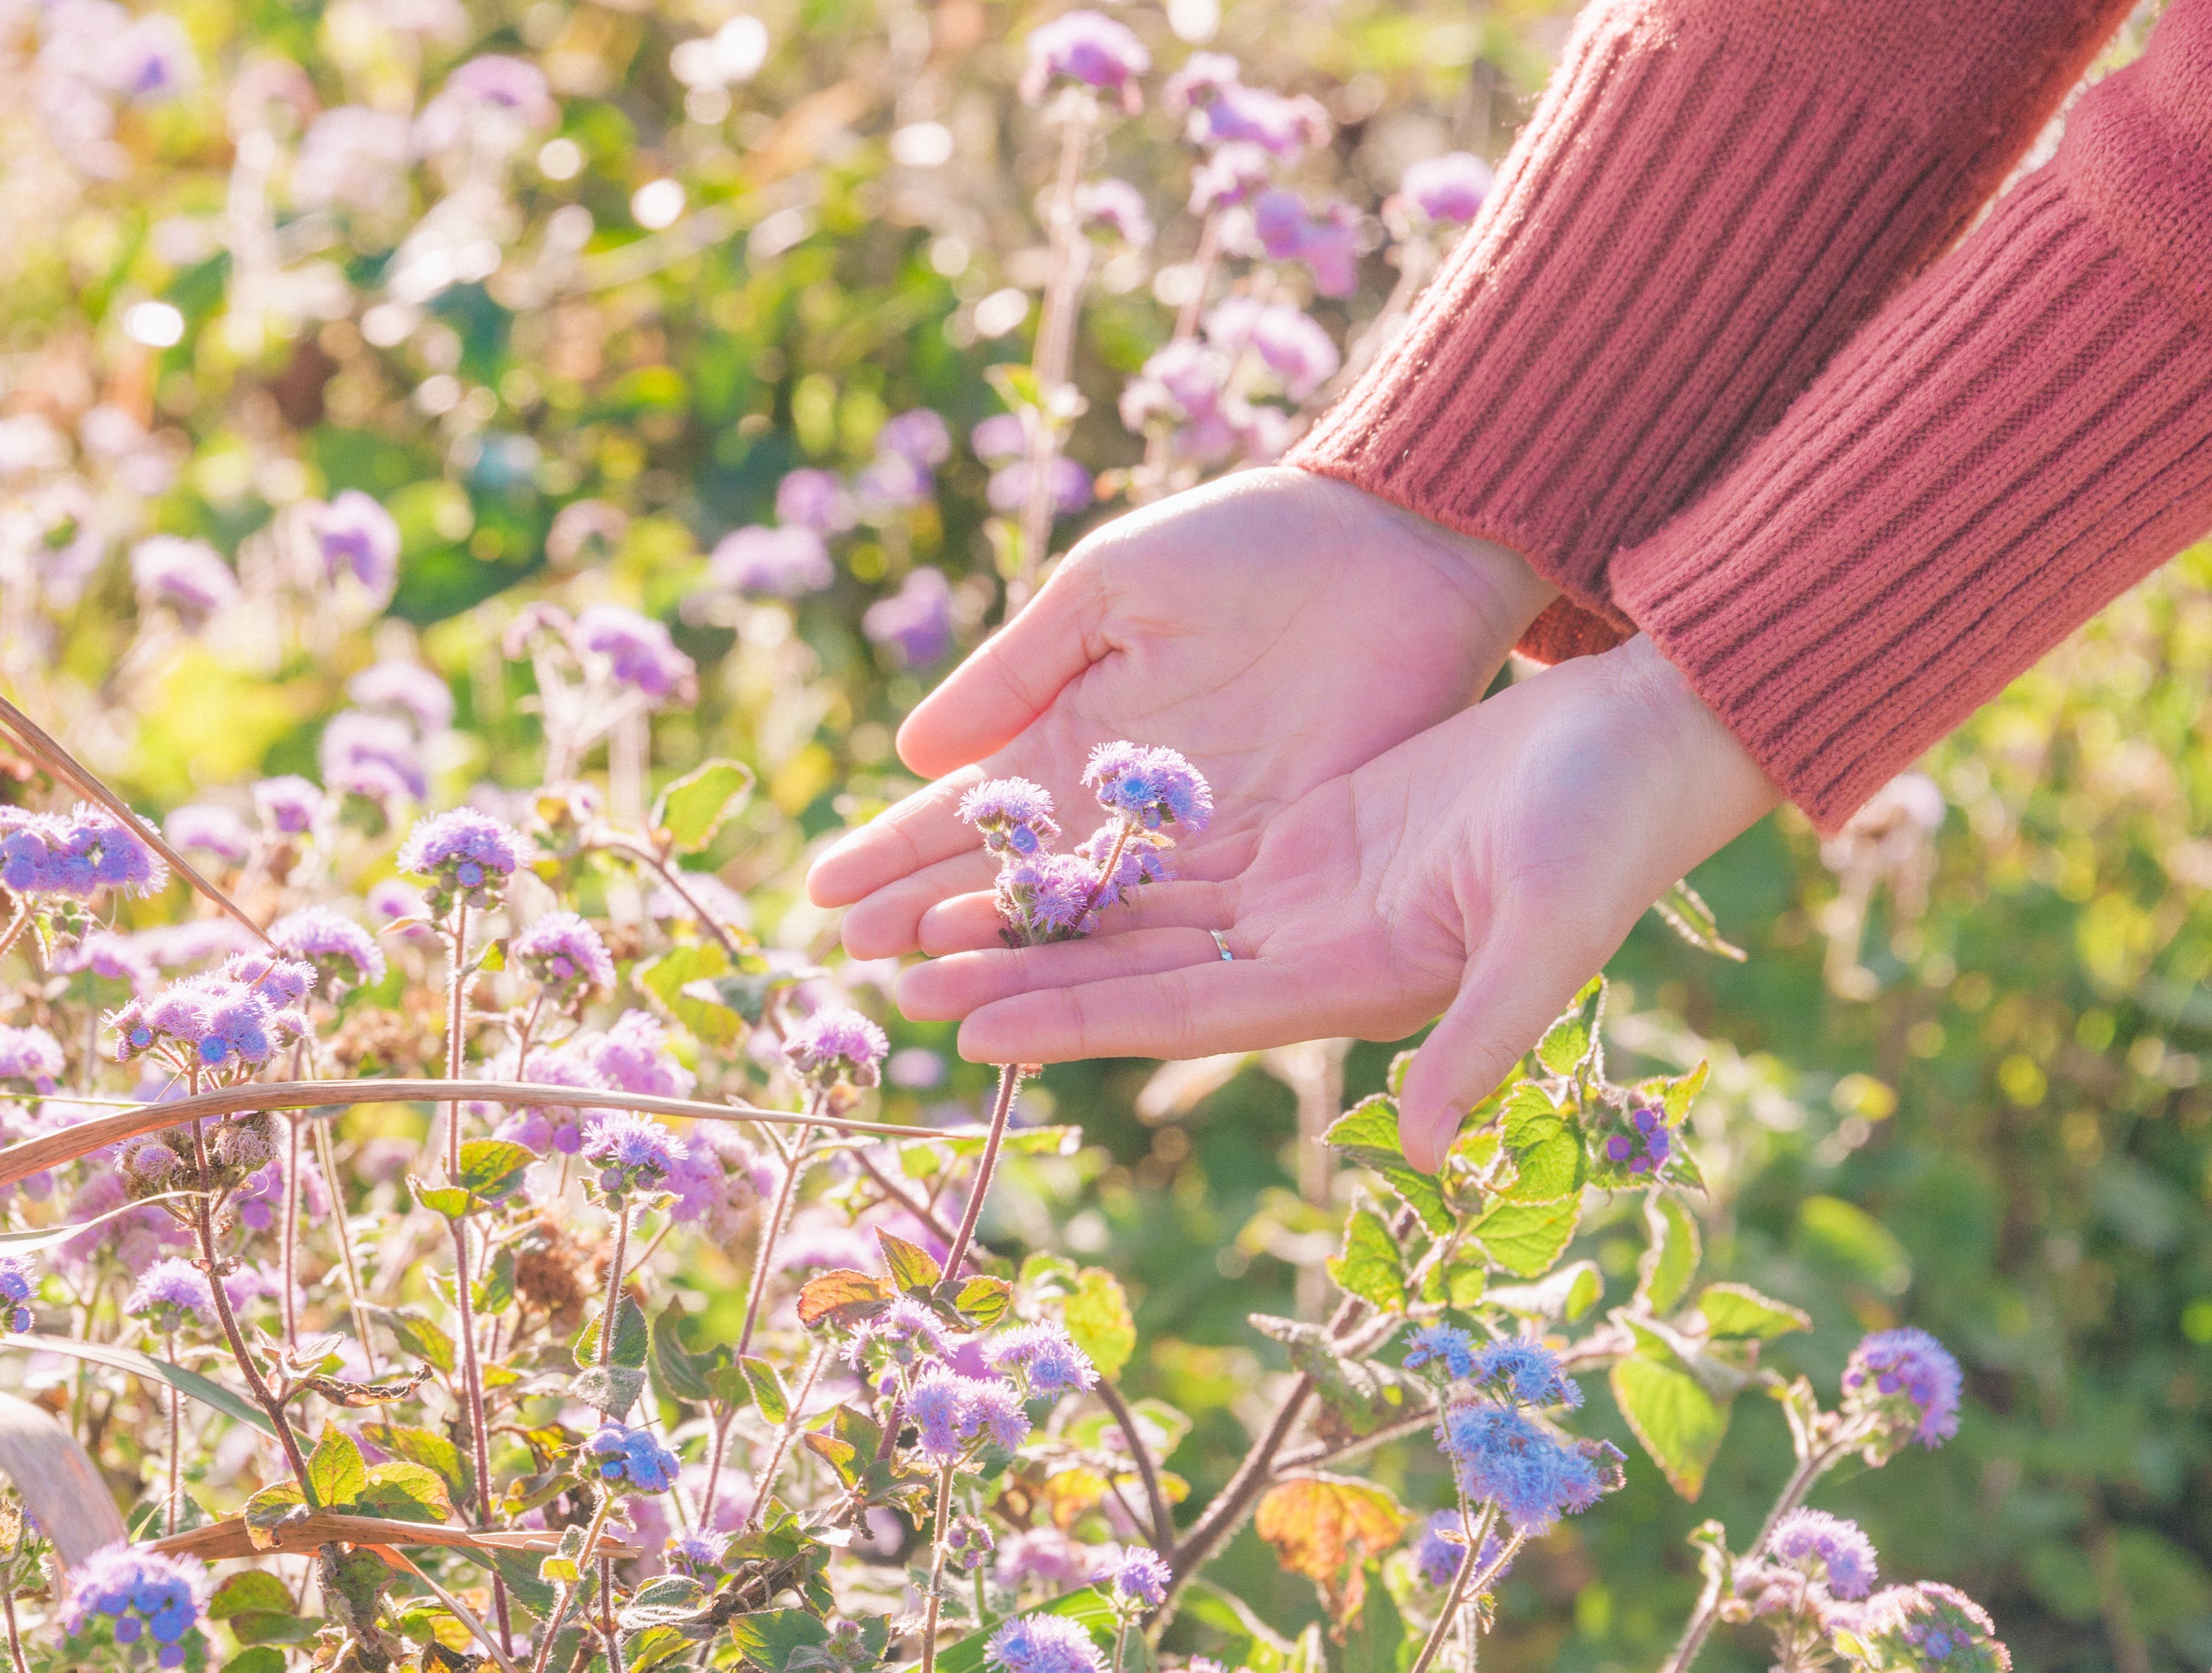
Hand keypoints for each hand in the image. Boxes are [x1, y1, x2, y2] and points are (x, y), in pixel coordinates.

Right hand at [804, 467, 1553, 954]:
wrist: (1391, 542)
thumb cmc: (1245, 541)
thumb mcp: (1108, 589)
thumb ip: (1018, 668)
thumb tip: (914, 750)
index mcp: (1075, 730)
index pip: (968, 806)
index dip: (898, 848)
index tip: (825, 890)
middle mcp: (1125, 804)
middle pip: (1015, 877)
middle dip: (933, 914)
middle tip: (854, 958)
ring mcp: (1197, 840)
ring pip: (1087, 916)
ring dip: (1008, 955)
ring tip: (927, 990)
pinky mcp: (1273, 859)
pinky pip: (1182, 925)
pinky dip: (1116, 960)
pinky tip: (1050, 995)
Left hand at [895, 635, 1781, 1170]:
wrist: (1644, 741)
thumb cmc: (1611, 827)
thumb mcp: (1552, 930)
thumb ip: (1484, 1037)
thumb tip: (1432, 1149)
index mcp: (1354, 988)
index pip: (1182, 1016)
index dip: (1077, 1025)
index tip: (974, 1034)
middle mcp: (1311, 956)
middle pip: (1139, 972)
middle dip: (1027, 976)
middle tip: (907, 977)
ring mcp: (1304, 895)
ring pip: (1146, 912)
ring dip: (1048, 917)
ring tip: (938, 915)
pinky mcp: (1311, 832)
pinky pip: (1184, 849)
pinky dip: (1106, 853)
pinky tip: (1030, 848)